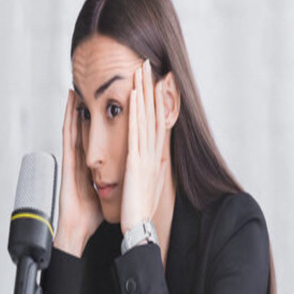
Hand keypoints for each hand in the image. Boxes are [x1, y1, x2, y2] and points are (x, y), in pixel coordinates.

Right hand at [53, 89, 102, 256]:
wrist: (77, 230)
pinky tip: (71, 102)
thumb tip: (133, 178)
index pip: (102, 137)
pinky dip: (68, 117)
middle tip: (99, 86)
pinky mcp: (66, 161)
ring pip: (76, 125)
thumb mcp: (110, 194)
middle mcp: (82, 159)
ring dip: (78, 105)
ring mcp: (73, 158)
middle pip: (88, 127)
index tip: (116, 104)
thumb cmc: (90, 217)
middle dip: (92, 107)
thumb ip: (117, 183)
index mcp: (93, 166)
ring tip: (83, 84)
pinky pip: (68, 134)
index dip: (106, 120)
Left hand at [120, 59, 168, 235]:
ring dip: (145, 92)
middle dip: (152, 89)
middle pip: (155, 115)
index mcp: (155, 159)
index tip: (157, 81)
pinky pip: (137, 131)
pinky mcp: (137, 161)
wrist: (139, 228)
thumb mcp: (148, 187)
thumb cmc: (140, 211)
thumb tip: (156, 162)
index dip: (157, 102)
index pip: (157, 124)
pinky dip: (137, 112)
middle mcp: (154, 154)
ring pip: (147, 118)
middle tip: (149, 65)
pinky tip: (135, 94)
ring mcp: (147, 156)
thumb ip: (151, 171)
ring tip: (142, 69)